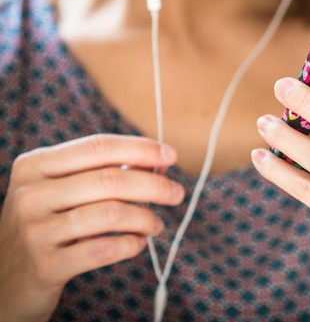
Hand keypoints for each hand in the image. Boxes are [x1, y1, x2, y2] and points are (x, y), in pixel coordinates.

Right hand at [0, 134, 184, 321]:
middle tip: (176, 193)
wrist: (4, 279)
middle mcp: (30, 194)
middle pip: (110, 179)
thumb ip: (103, 171)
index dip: (141, 148)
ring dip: (145, 217)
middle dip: (154, 184)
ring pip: (111, 213)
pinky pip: (103, 249)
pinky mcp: (45, 265)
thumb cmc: (46, 224)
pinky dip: (131, 244)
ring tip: (156, 224)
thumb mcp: (63, 190)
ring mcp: (34, 230)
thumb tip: (156, 160)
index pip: (99, 146)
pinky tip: (138, 243)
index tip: (171, 155)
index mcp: (35, 164)